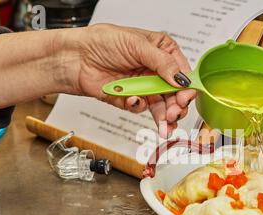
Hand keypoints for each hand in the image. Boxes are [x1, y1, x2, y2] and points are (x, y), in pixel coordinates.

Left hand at [65, 24, 195, 137]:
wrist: (76, 58)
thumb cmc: (102, 41)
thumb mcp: (137, 44)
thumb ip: (162, 62)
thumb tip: (180, 79)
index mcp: (162, 53)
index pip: (182, 73)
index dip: (186, 87)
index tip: (186, 97)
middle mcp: (155, 71)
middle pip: (175, 94)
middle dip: (177, 106)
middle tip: (174, 113)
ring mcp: (144, 86)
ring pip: (162, 107)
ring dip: (164, 117)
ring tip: (165, 125)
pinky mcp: (131, 99)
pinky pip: (140, 108)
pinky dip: (137, 106)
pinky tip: (132, 100)